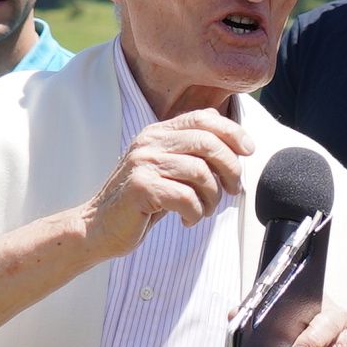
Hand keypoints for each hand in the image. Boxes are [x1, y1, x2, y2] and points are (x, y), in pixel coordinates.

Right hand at [80, 111, 250, 256]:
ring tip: (204, 210)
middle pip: (208, 143)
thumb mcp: (166, 170)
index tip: (249, 151)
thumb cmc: (139, 202)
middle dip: (230, 169)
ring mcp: (143, 163)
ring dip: (212, 198)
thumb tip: (228, 130)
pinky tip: (187, 219)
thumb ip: (190, 150)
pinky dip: (195, 213)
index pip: (203, 118)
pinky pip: (186, 197)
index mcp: (158, 134)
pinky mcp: (140, 187)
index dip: (233, 132)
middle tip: (232, 190)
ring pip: (201, 172)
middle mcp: (150, 142)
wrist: (98, 227)